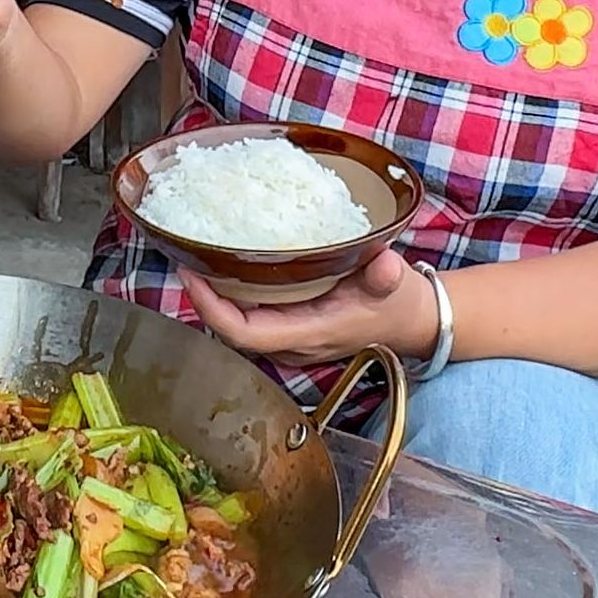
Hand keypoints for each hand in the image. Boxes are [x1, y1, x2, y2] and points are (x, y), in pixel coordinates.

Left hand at [179, 248, 440, 366]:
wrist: (411, 324)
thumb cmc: (398, 304)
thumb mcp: (395, 285)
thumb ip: (385, 276)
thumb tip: (384, 264)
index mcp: (310, 333)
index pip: (245, 333)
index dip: (211, 309)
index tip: (191, 274)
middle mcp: (292, 344)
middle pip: (230, 330)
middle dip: (203, 297)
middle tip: (187, 254)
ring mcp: (289, 340)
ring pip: (238, 325)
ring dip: (214, 297)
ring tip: (198, 256)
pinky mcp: (289, 330)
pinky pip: (249, 318)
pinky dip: (232, 296)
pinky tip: (225, 267)